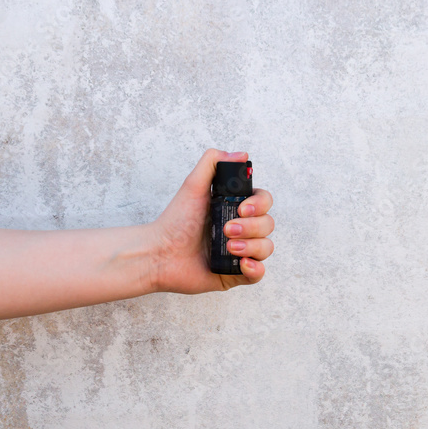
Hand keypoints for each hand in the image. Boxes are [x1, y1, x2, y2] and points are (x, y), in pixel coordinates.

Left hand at [148, 149, 274, 293]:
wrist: (159, 253)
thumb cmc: (175, 221)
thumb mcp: (193, 185)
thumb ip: (213, 163)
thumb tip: (242, 154)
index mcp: (235, 208)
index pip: (264, 202)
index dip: (259, 204)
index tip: (241, 207)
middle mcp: (241, 229)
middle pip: (268, 224)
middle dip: (251, 227)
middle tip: (227, 229)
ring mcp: (240, 252)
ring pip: (266, 248)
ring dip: (252, 246)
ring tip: (229, 248)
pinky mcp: (235, 274)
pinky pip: (259, 273)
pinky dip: (255, 268)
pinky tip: (242, 263)